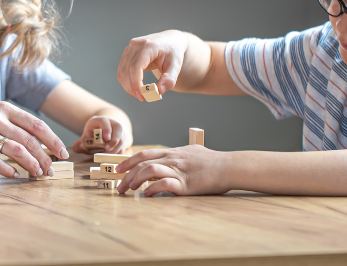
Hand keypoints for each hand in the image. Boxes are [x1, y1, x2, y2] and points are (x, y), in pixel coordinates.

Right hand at [0, 101, 68, 178]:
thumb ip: (14, 125)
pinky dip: (9, 170)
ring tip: (37, 174)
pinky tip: (16, 175)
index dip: (52, 140)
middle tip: (50, 170)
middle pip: (29, 140)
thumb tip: (40, 142)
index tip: (62, 153)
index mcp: (4, 109)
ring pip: (17, 151)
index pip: (36, 125)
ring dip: (31, 165)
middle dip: (44, 158)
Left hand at [72, 116, 131, 153]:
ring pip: (122, 140)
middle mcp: (114, 124)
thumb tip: (78, 147)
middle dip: (113, 141)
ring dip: (114, 149)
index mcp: (102, 120)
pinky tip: (110, 159)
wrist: (107, 131)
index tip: (106, 138)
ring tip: (105, 156)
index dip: (106, 129)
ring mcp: (121, 132)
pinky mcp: (125, 141)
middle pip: (118, 129)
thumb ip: (80, 143)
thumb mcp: (86, 136)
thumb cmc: (94, 134)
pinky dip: (117, 154)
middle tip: (106, 150)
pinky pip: (123, 148)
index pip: (105, 122)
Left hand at [115, 145, 229, 195]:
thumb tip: (173, 156)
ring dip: (135, 181)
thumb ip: (180, 154)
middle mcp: (172, 159)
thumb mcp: (193, 151)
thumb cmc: (213, 161)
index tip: (118, 169)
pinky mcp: (185, 184)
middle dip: (126, 175)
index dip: (129, 161)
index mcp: (173, 152)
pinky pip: (164, 185)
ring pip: (149, 171)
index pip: (145, 154)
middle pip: (142, 163)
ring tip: (129, 191)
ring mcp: (178, 171)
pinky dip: (152, 189)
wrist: (228, 166)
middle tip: (119, 187)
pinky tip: (146, 195)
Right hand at [116, 30, 192, 98]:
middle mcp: (136, 45)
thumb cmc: (173, 53)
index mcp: (149, 46)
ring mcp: (129, 48)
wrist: (170, 41)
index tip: (142, 96)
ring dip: (128, 86)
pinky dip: (127, 82)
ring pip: (122, 72)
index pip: (136, 66)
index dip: (136, 83)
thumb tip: (159, 91)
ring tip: (141, 94)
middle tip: (144, 98)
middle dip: (132, 88)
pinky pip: (122, 71)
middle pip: (126, 70)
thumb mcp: (176, 65)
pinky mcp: (127, 53)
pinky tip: (137, 87)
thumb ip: (169, 79)